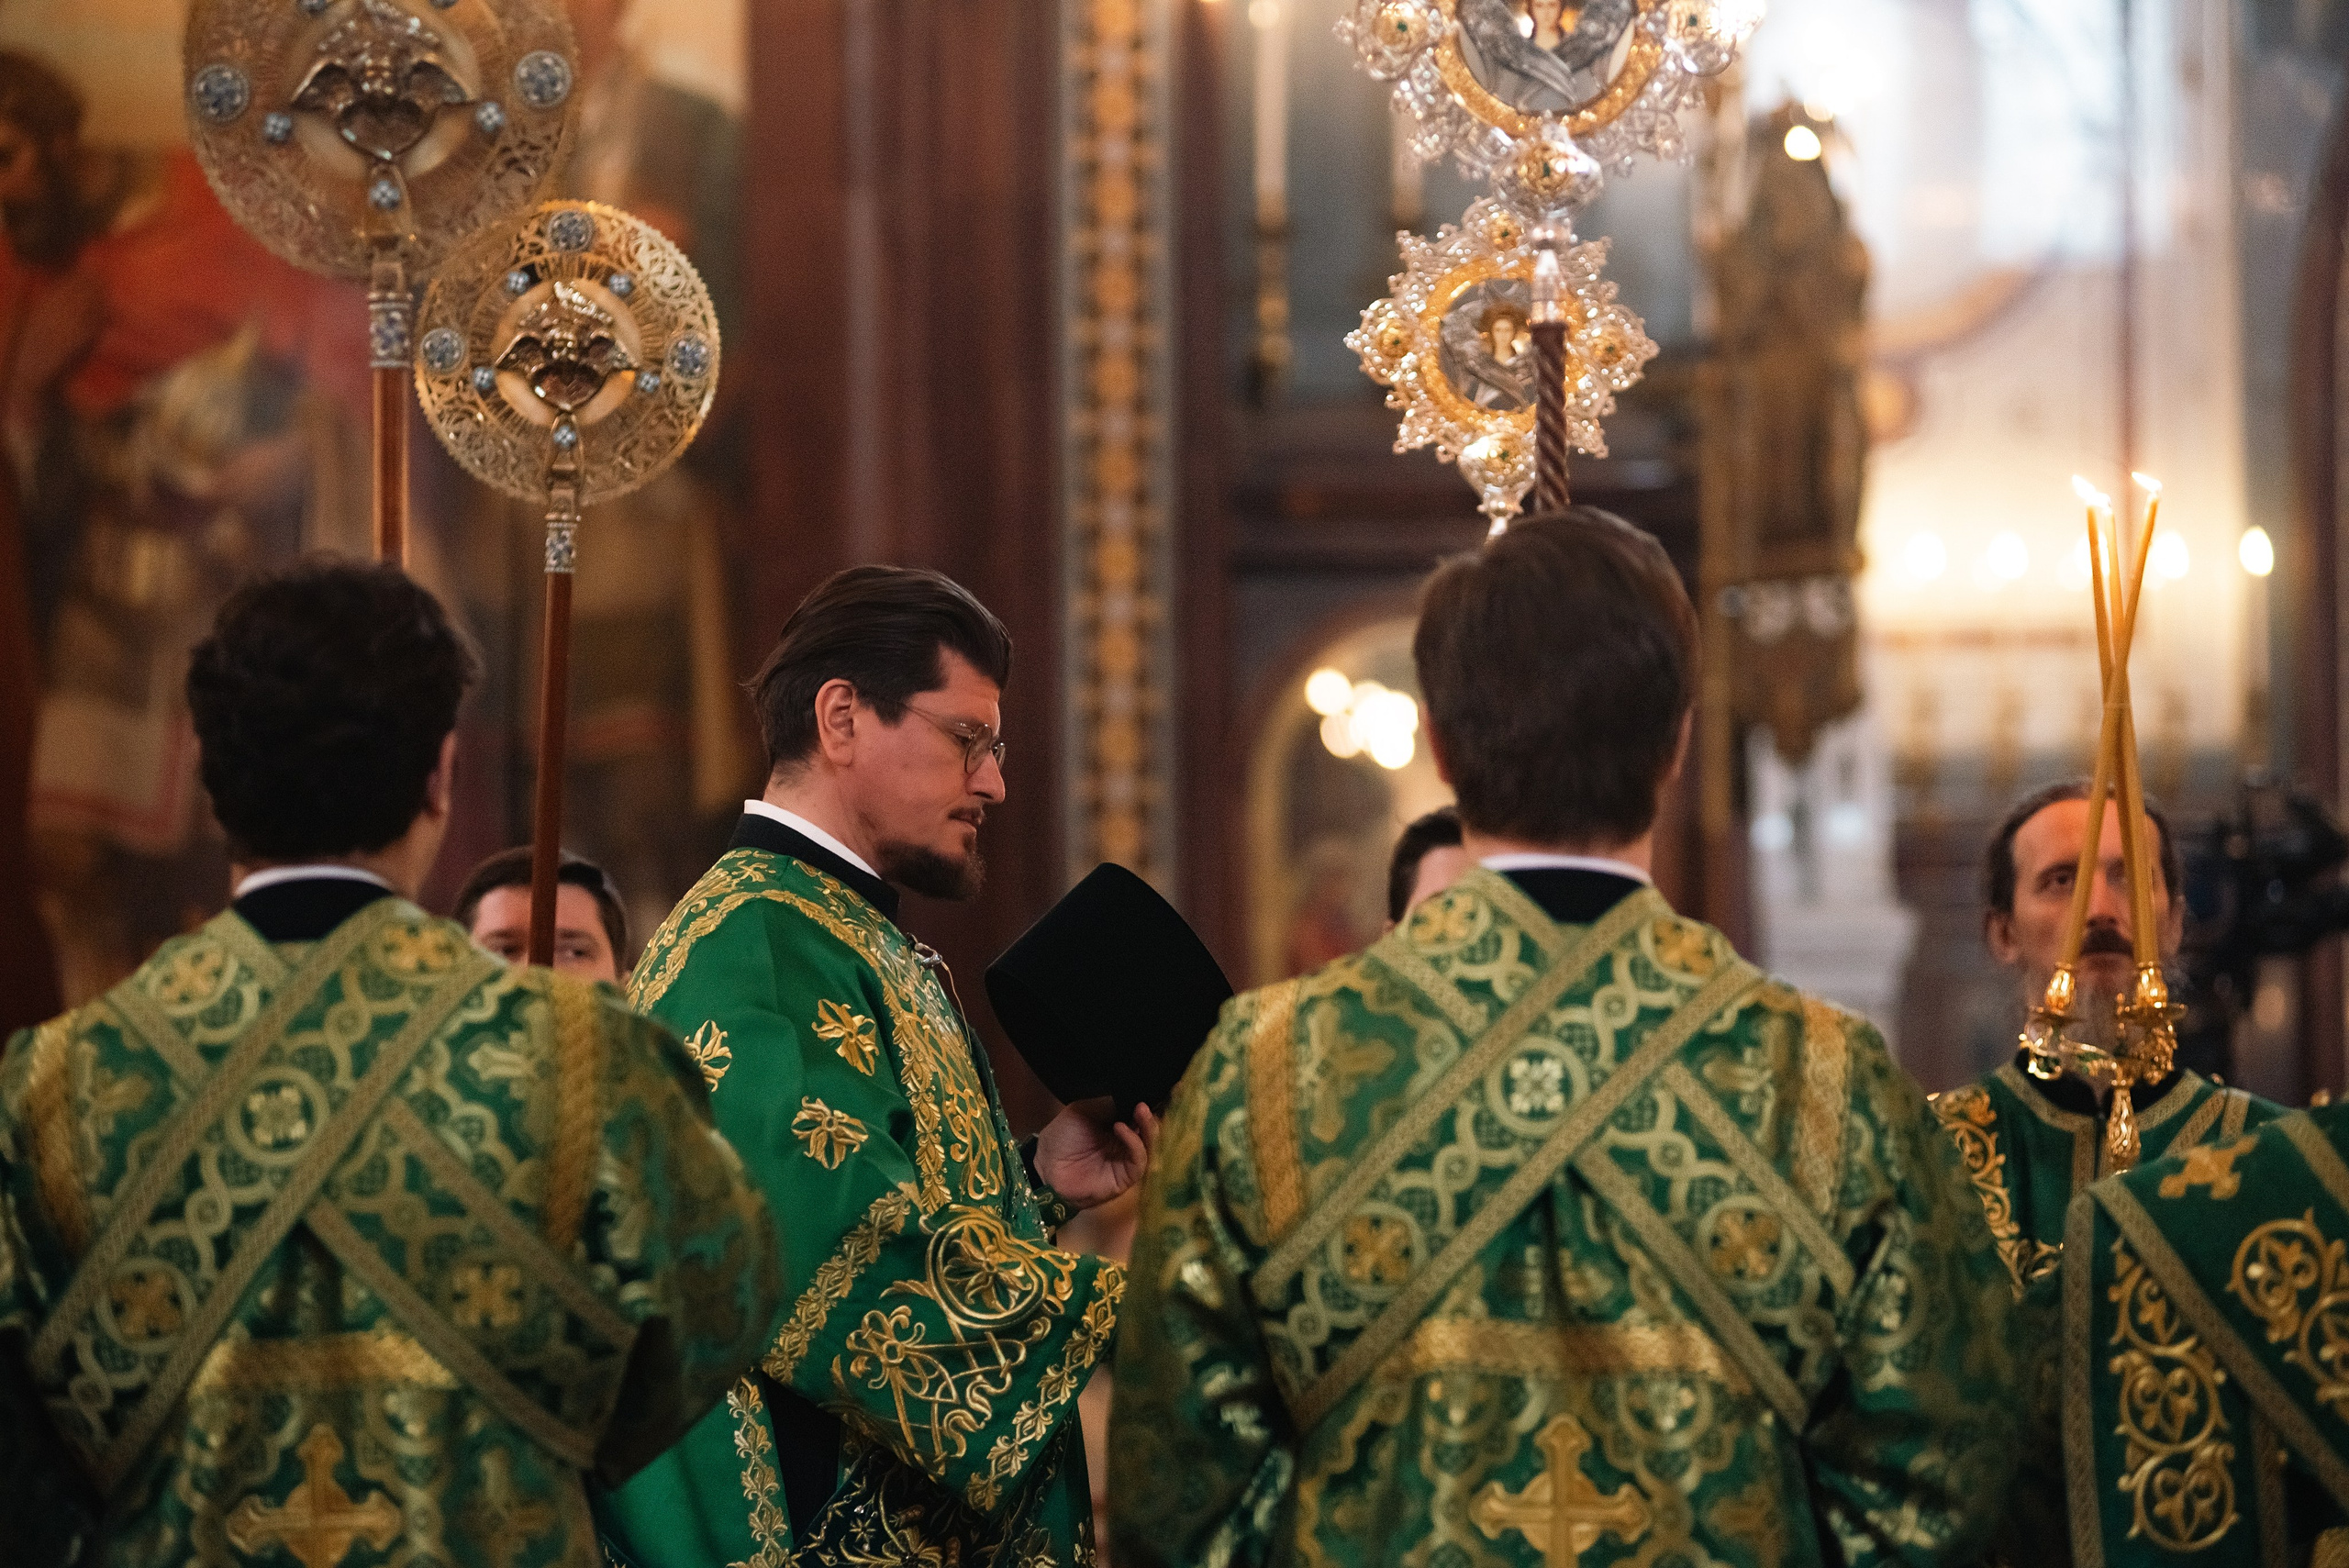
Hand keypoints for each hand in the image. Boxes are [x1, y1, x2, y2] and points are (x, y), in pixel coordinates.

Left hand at [1033, 1097, 1159, 1209]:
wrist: (1045, 1166)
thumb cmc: (1062, 1137)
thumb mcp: (1084, 1110)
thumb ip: (1110, 1104)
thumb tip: (1135, 1095)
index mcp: (1118, 1125)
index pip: (1140, 1114)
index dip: (1147, 1103)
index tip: (1149, 1091)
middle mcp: (1126, 1142)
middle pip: (1149, 1128)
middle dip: (1151, 1114)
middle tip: (1145, 1102)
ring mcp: (1127, 1160)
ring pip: (1149, 1144)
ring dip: (1148, 1126)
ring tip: (1140, 1110)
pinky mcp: (1125, 1177)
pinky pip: (1138, 1160)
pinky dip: (1134, 1143)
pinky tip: (1121, 1128)